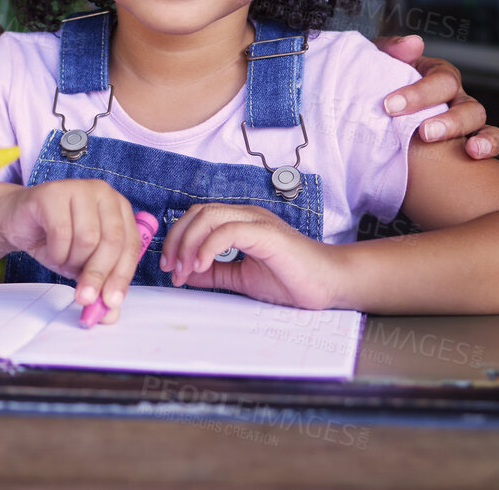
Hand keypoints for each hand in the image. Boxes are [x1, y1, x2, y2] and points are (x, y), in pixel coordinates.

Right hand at [0, 180, 139, 322]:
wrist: (18, 221)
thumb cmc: (56, 240)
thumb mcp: (82, 266)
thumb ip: (100, 288)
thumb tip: (110, 315)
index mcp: (119, 207)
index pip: (130, 243)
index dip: (122, 275)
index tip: (111, 302)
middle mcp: (103, 192)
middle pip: (111, 241)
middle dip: (98, 275)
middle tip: (85, 299)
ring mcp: (78, 188)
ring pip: (87, 238)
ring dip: (72, 261)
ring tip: (63, 260)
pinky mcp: (53, 192)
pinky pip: (61, 232)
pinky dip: (56, 252)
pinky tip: (51, 250)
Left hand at [161, 203, 345, 309]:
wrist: (330, 285)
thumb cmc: (293, 279)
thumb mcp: (242, 278)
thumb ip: (216, 272)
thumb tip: (185, 272)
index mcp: (240, 222)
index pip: (197, 217)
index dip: (177, 239)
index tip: (169, 268)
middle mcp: (246, 215)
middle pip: (198, 213)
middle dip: (176, 240)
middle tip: (170, 269)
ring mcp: (257, 221)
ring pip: (209, 216)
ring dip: (188, 243)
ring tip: (184, 270)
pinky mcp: (267, 233)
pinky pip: (229, 230)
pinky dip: (209, 246)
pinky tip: (201, 265)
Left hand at [373, 34, 498, 178]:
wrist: (369, 120)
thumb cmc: (373, 89)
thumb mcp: (374, 65)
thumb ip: (390, 49)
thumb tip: (414, 44)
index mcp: (439, 79)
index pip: (442, 80)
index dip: (420, 92)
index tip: (391, 106)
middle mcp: (459, 103)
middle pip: (469, 108)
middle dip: (451, 121)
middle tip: (424, 133)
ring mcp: (467, 131)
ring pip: (488, 132)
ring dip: (487, 142)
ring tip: (473, 153)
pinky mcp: (468, 158)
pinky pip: (497, 165)